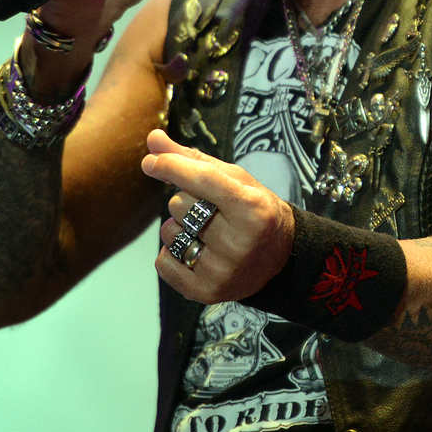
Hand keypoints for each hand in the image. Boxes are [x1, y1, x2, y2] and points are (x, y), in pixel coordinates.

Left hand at [141, 128, 297, 302]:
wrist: (280, 259)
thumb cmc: (255, 211)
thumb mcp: (235, 180)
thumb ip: (193, 160)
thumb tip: (153, 139)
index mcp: (252, 209)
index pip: (203, 182)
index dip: (172, 167)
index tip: (150, 161)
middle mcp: (239, 243)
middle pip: (180, 206)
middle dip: (187, 201)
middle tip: (212, 210)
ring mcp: (222, 271)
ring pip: (169, 233)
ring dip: (177, 226)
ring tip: (205, 232)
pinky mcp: (206, 292)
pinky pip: (163, 263)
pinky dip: (170, 253)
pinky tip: (195, 251)